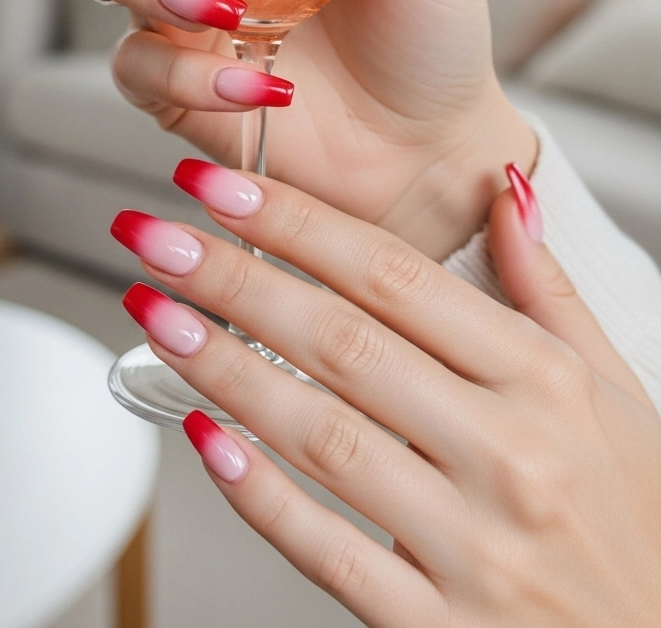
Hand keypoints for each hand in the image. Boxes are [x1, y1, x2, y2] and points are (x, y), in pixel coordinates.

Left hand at [114, 164, 660, 627]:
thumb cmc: (637, 521)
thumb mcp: (618, 393)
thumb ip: (550, 290)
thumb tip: (502, 185)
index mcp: (546, 382)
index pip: (396, 277)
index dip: (299, 223)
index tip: (224, 187)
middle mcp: (509, 454)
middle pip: (343, 342)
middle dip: (235, 278)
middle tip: (156, 236)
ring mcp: (472, 546)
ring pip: (322, 436)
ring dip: (223, 370)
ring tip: (157, 316)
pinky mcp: (439, 627)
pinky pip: (330, 551)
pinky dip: (261, 496)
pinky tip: (204, 441)